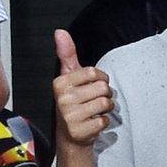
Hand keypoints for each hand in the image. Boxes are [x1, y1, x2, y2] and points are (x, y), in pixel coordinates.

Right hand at [47, 32, 115, 152]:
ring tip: (93, 112)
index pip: (93, 72)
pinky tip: (92, 123)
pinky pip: (105, 120)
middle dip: (104, 95)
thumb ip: (67, 54)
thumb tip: (59, 32)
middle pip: (103, 88)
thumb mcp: (69, 77)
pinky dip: (104, 122)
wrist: (70, 135)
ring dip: (105, 108)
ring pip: (106, 103)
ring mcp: (70, 116)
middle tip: (92, 101)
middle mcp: (62, 99)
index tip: (91, 86)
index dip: (99, 79)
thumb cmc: (73, 102)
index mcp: (60, 83)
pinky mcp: (79, 130)